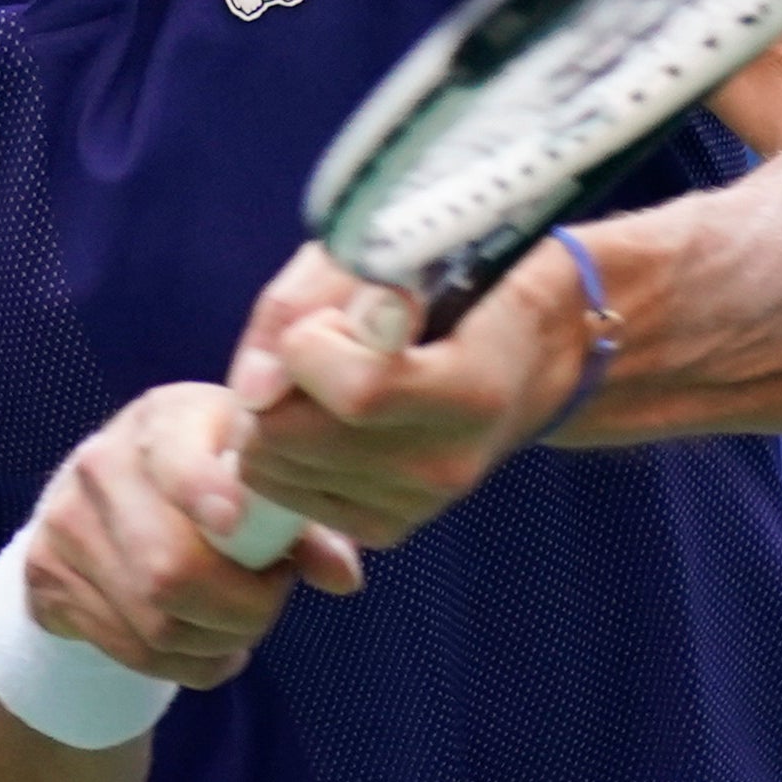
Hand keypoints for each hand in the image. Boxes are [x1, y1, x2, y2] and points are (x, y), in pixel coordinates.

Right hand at [19, 383, 363, 688]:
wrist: (99, 497)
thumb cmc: (208, 477)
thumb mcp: (255, 476)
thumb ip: (305, 523)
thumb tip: (342, 576)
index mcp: (166, 418)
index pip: (179, 460)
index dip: (211, 498)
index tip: (241, 529)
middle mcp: (104, 462)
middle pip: (169, 569)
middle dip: (240, 609)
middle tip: (269, 603)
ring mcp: (66, 521)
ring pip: (154, 621)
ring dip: (216, 642)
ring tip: (240, 629)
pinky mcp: (47, 574)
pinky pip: (130, 648)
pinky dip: (185, 664)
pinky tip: (208, 647)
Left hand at [225, 244, 590, 547]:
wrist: (530, 353)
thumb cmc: (456, 282)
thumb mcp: (389, 253)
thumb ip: (309, 304)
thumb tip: (252, 388)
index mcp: (474, 387)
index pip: (357, 392)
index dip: (314, 344)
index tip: (339, 317)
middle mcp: (451, 460)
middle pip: (294, 438)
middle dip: (279, 383)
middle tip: (320, 349)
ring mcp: (421, 502)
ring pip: (277, 471)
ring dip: (275, 417)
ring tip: (327, 383)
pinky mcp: (392, 527)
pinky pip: (290, 499)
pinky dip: (286, 456)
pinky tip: (327, 420)